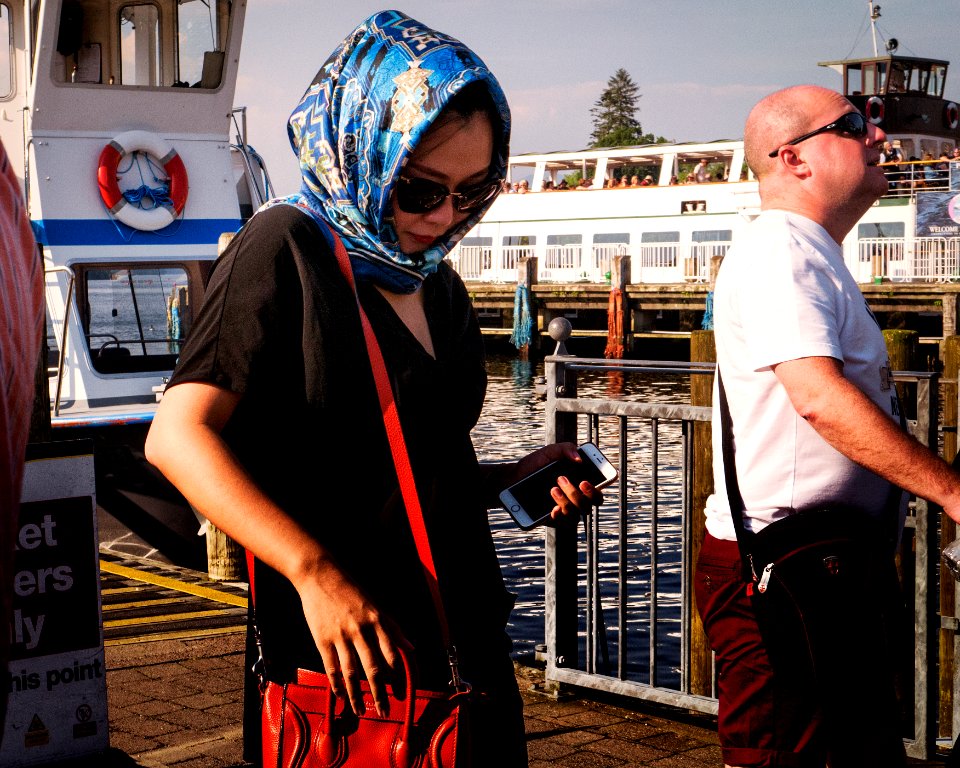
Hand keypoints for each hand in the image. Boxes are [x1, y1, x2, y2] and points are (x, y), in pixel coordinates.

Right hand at [293, 560, 409, 717]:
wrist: (320, 575)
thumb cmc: (349, 589)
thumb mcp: (375, 605)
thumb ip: (392, 628)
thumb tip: (410, 647)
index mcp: (377, 620)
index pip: (393, 654)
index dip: (399, 675)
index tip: (402, 691)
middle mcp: (361, 629)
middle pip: (374, 668)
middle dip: (380, 693)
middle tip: (385, 710)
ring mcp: (341, 635)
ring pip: (351, 673)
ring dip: (357, 695)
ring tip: (361, 711)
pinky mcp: (323, 639)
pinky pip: (331, 668)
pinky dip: (337, 684)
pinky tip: (342, 696)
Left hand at [513, 442, 603, 523]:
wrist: (513, 477)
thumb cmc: (536, 464)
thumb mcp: (551, 451)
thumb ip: (567, 448)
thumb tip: (579, 459)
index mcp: (580, 484)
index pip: (597, 493)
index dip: (597, 490)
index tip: (585, 481)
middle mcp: (575, 499)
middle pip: (589, 504)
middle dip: (579, 493)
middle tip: (562, 479)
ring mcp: (564, 511)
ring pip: (576, 513)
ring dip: (566, 500)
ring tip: (553, 488)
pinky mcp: (552, 520)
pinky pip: (561, 522)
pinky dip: (559, 514)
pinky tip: (553, 508)